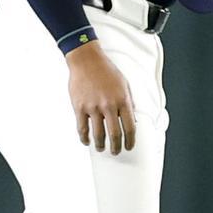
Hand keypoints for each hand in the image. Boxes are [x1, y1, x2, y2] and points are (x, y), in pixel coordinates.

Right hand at [66, 41, 136, 155]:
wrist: (87, 60)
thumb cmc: (107, 71)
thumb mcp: (124, 84)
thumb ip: (129, 102)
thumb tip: (132, 120)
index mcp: (123, 100)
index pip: (130, 127)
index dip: (131, 140)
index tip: (130, 146)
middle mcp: (109, 105)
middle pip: (115, 135)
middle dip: (117, 147)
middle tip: (116, 152)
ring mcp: (93, 107)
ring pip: (98, 135)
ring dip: (101, 145)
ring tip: (102, 148)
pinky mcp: (79, 107)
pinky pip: (82, 128)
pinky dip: (85, 138)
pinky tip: (87, 141)